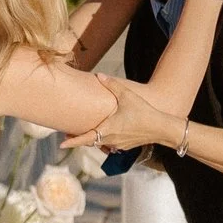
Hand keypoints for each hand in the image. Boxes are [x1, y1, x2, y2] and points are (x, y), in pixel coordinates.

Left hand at [60, 75, 182, 152]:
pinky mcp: (125, 147)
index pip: (85, 139)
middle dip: (79, 139)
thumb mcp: (127, 95)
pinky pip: (110, 144)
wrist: (161, 128)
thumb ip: (112, 85)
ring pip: (100, 143)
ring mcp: (118, 145)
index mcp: (107, 129)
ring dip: (93, 138)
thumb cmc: (144, 112)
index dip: (72, 143)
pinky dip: (105, 139)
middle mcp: (110, 140)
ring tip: (86, 131)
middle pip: (90, 141)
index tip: (61, 145)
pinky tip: (107, 131)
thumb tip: (99, 75)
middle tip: (68, 134)